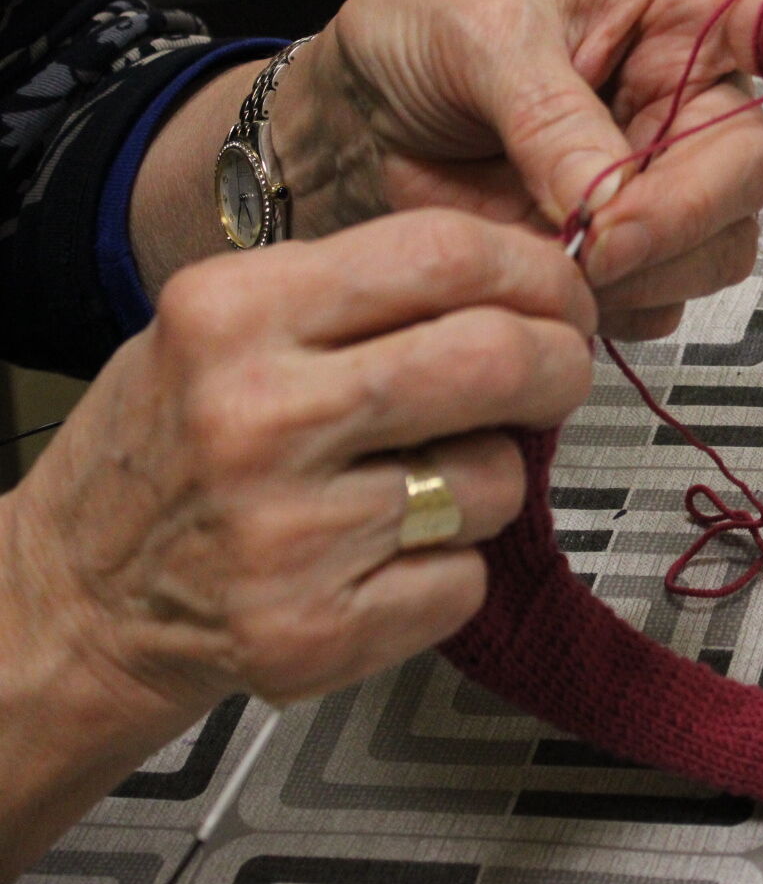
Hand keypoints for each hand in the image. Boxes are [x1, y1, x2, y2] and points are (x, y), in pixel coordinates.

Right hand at [2, 209, 593, 719]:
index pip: (444, 254)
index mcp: (234, 314)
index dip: (538, 272)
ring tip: (416, 487)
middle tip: (556, 376)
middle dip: (560, 365)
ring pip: (495, 479)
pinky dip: (451, 570)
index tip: (564, 294)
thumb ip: (365, 293)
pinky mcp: (315, 629)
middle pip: (497, 359)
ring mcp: (287, 531)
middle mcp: (258, 415)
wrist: (77, 595)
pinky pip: (465, 579)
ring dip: (491, 482)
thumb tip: (528, 277)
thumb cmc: (171, 449)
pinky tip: (382, 561)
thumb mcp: (226, 326)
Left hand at [276, 0, 762, 339]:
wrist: (339, 139)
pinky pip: (663, 305)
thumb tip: (613, 199)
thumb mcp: (471, 36)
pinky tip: (547, 268)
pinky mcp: (636, 269)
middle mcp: (692, 105)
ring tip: (543, 236)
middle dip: (678, 210)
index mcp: (678, 16)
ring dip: (637, 263)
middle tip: (594, 233)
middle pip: (753, 171)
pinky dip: (607, 305)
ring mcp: (671, 194)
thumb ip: (552, 114)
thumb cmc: (412, 45)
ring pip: (720, 250)